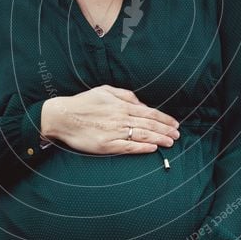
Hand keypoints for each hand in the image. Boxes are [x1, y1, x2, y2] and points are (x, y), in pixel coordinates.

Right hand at [40, 85, 179, 154]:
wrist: (62, 116)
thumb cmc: (83, 103)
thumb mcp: (105, 90)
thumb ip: (125, 95)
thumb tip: (141, 104)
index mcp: (121, 105)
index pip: (149, 113)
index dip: (164, 119)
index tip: (175, 124)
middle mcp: (121, 118)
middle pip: (149, 125)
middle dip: (166, 130)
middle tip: (178, 135)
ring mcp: (114, 132)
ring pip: (142, 136)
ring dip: (159, 139)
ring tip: (170, 142)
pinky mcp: (107, 145)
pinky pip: (128, 147)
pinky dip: (142, 148)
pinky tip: (152, 149)